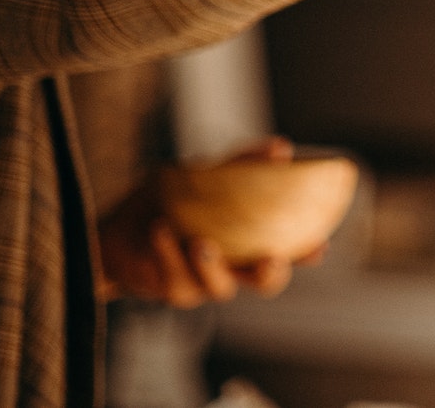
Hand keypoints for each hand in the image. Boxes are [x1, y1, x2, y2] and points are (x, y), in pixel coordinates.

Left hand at [98, 139, 315, 307]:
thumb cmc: (169, 202)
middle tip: (269, 259)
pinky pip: (176, 278)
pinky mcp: (172, 288)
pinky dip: (168, 253)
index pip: (288, 249)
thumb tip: (282, 147)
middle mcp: (233, 266)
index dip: (306, 252)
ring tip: (200, 242)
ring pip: (219, 287)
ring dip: (211, 266)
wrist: (115, 229)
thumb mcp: (207, 176)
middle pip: (265, 283)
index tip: (319, 246)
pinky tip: (160, 230)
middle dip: (270, 274)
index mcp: (248, 241)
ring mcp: (203, 281)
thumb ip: (244, 165)